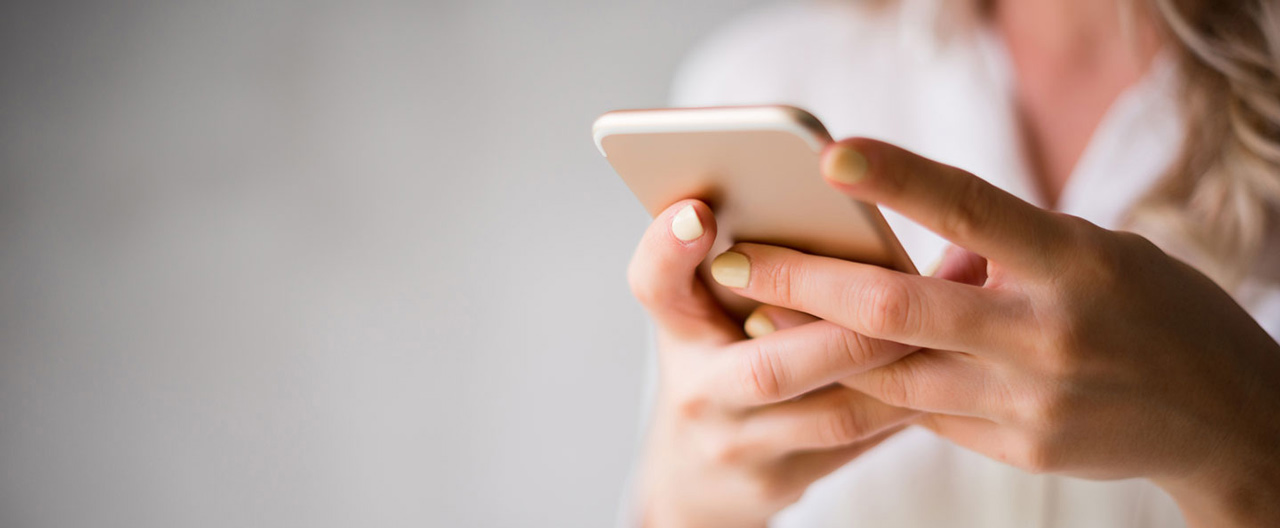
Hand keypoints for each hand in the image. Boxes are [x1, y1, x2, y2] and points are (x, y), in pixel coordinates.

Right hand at [628, 200, 918, 527]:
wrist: (695, 478)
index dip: (669, 250)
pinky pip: (858, 444)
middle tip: (904, 292)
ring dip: (897, 370)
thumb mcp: (710, 312)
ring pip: (834, 414)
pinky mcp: (780, 482)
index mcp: (676, 330)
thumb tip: (846, 189)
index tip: (699, 212)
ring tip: (950, 326)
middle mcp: (698, 390)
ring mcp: (739, 445)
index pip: (655, 285)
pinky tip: (948, 371)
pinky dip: (906, 404)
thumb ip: (755, 260)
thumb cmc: (718, 363)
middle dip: (845, 331)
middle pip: (767, 368)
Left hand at [704, 138, 1279, 526]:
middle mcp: (1048, 334)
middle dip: (803, 283)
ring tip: (753, 315)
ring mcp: (1031, 402)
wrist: (1222, 418)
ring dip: (815, 344)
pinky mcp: (1018, 447)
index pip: (975, 209)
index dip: (900, 180)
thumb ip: (1007, 251)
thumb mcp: (1096, 255)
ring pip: (891, 373)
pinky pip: (924, 413)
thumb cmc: (1152, 310)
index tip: (829, 155)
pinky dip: (875, 384)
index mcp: (1076, 263)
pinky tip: (829, 364)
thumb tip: (920, 255)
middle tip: (732, 259)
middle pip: (899, 309)